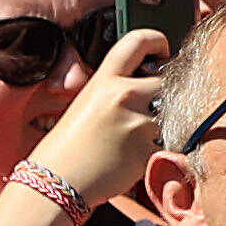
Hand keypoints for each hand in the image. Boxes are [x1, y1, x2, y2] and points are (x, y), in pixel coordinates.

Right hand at [30, 24, 172, 212]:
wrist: (54, 185)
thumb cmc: (65, 148)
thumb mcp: (84, 107)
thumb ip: (116, 91)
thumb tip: (150, 86)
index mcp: (104, 81)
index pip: (139, 40)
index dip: (158, 41)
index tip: (163, 51)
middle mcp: (124, 96)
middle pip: (168, 81)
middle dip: (162, 95)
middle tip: (143, 113)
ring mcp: (139, 123)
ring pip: (172, 115)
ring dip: (161, 127)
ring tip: (131, 142)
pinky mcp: (150, 150)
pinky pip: (169, 144)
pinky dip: (157, 152)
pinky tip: (132, 160)